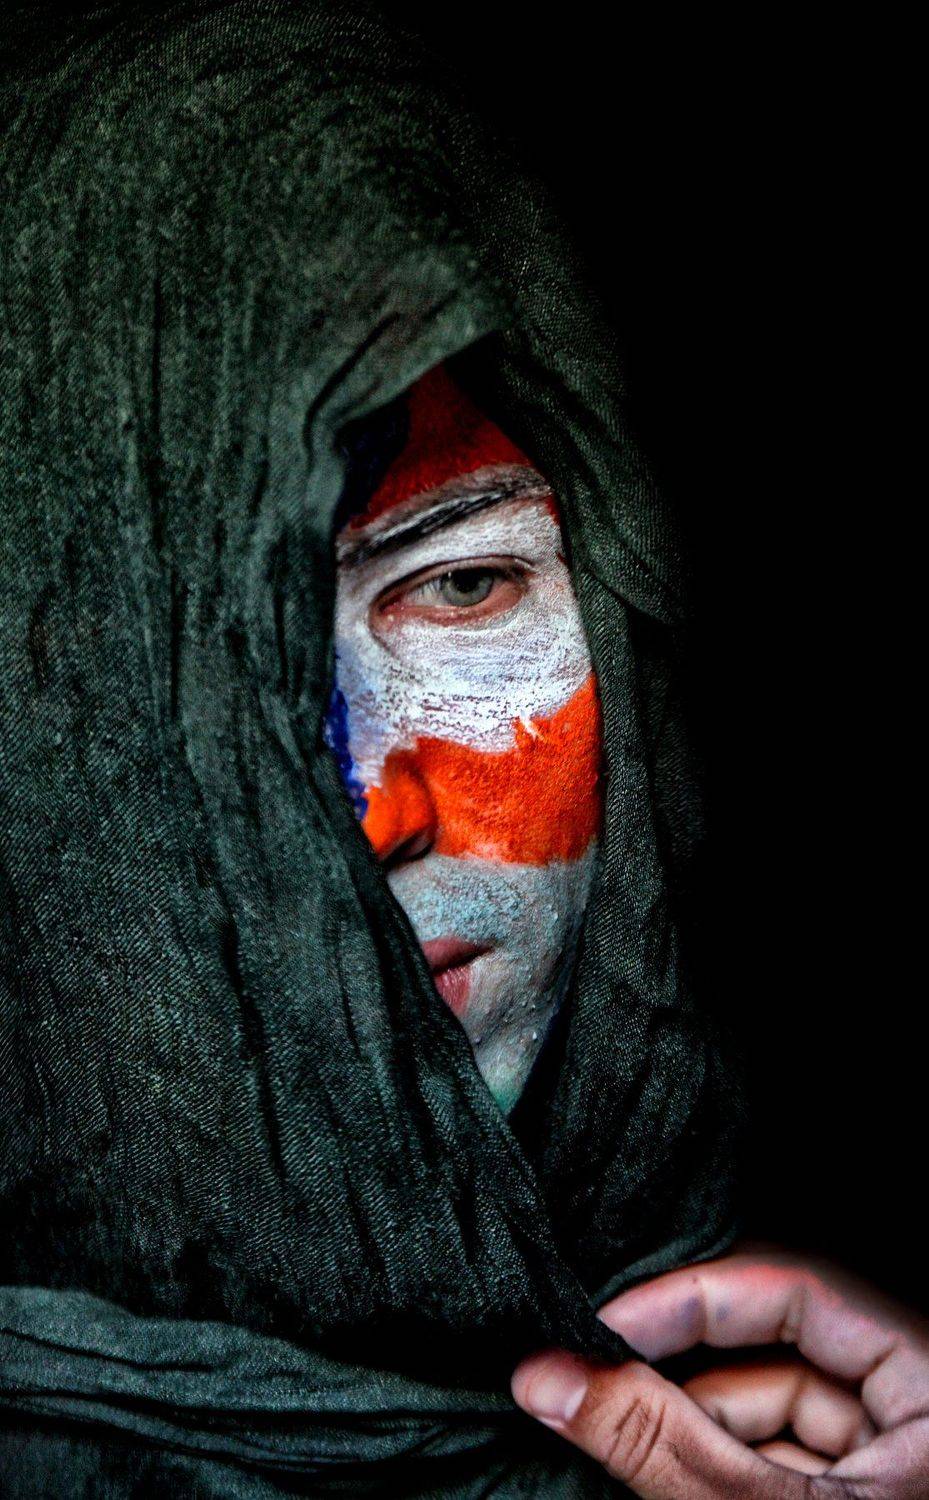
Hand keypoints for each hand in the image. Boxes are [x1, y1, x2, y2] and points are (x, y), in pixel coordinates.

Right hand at [511, 1248, 928, 1496]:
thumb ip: (665, 1446)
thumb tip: (548, 1377)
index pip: (797, 1291)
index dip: (692, 1302)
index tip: (603, 1327)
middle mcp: (917, 1414)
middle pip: (776, 1357)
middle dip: (678, 1377)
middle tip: (588, 1381)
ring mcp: (890, 1470)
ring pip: (770, 1418)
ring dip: (686, 1430)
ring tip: (603, 1430)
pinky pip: (780, 1465)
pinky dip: (714, 1471)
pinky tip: (647, 1472)